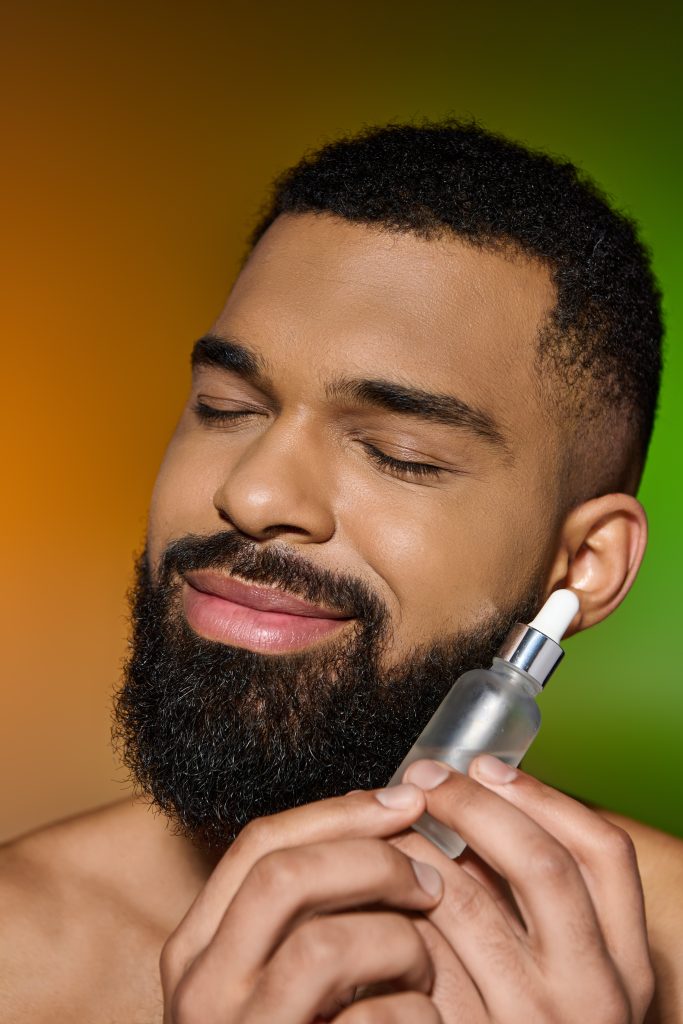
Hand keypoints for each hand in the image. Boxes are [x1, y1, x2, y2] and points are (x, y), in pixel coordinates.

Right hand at [160, 783, 444, 1022]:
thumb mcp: (273, 969)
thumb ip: (307, 906)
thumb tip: (385, 818)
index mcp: (198, 945)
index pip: (260, 842)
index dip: (339, 812)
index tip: (403, 801)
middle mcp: (202, 989)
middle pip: (287, 876)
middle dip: (372, 862)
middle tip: (430, 880)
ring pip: (327, 945)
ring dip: (398, 942)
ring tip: (424, 964)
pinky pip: (371, 1023)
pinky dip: (414, 1012)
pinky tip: (424, 1021)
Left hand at [390, 756, 655, 1023]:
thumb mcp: (563, 974)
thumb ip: (531, 904)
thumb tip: (474, 804)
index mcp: (624, 968)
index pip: (602, 854)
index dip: (541, 796)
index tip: (487, 764)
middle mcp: (588, 997)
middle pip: (536, 864)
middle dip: (473, 805)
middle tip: (423, 776)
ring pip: (463, 902)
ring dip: (415, 850)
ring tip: (387, 829)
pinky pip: (417, 956)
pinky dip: (389, 911)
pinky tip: (370, 893)